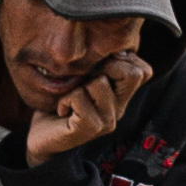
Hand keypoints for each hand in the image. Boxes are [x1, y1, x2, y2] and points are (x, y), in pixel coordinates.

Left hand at [14, 48, 151, 166]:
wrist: (42, 138)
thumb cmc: (60, 104)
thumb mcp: (83, 78)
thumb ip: (101, 65)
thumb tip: (114, 47)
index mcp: (121, 96)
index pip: (143, 71)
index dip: (121, 60)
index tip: (97, 68)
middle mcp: (120, 110)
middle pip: (132, 74)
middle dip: (103, 68)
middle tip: (83, 82)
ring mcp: (108, 121)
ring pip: (99, 82)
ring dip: (77, 86)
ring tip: (70, 99)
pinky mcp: (91, 129)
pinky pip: (79, 97)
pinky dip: (65, 99)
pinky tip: (62, 110)